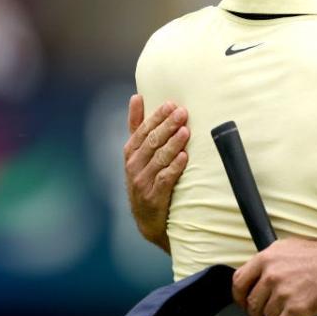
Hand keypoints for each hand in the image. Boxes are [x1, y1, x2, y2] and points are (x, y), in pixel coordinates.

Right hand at [123, 94, 189, 250]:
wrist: (148, 219)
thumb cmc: (146, 178)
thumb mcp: (138, 153)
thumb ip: (137, 126)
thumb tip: (136, 96)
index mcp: (131, 153)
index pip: (142, 130)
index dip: (156, 117)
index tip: (171, 103)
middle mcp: (134, 166)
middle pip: (151, 142)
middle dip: (167, 126)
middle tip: (183, 112)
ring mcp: (142, 182)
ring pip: (158, 159)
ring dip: (173, 144)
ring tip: (186, 131)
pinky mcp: (154, 197)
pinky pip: (165, 179)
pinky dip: (174, 168)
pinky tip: (184, 158)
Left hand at [232, 239, 316, 315]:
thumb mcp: (289, 247)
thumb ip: (270, 261)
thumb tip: (258, 275)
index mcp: (267, 258)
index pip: (238, 281)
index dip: (238, 296)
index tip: (242, 302)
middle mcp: (272, 274)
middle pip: (252, 302)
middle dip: (255, 314)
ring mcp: (282, 291)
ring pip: (267, 314)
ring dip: (277, 315)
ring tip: (290, 307)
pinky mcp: (295, 308)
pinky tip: (296, 315)